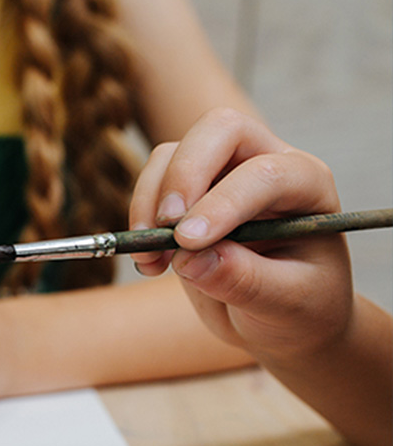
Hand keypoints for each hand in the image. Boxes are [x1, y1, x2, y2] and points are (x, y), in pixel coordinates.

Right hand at [129, 108, 351, 362]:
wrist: (279, 316)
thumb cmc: (298, 306)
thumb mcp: (286, 304)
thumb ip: (245, 281)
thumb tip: (189, 259)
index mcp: (307, 184)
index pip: (265, 173)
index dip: (223, 202)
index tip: (187, 243)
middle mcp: (264, 164)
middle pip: (220, 130)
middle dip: (183, 174)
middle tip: (164, 228)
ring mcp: (221, 173)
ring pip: (173, 153)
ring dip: (150, 201)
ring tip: (150, 260)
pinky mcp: (186, 192)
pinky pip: (152, 181)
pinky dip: (138, 217)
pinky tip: (149, 263)